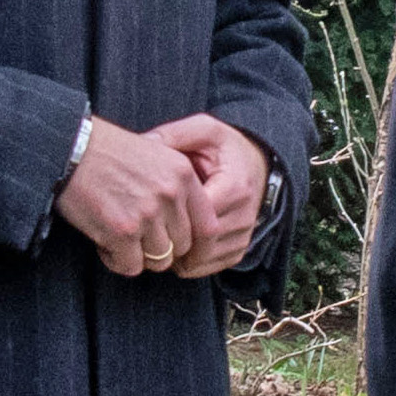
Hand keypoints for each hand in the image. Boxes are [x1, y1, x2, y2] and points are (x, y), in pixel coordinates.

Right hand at [54, 115, 216, 276]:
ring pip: (159, 259)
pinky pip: (130, 265)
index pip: (208, 226)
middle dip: (162, 249)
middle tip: (139, 241)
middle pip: (182, 246)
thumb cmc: (108, 152)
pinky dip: (116, 260)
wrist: (70, 149)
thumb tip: (187, 226)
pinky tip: (104, 244)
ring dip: (138, 255)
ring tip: (119, 239)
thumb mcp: (156, 155)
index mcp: (184, 174)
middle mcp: (171, 194)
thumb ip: (177, 186)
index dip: (196, 245)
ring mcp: (148, 214)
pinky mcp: (122, 231)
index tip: (182, 251)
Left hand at [148, 114, 269, 276]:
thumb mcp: (202, 130)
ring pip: (207, 257)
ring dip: (178, 256)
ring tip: (157, 240)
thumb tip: (141, 143)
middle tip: (145, 234)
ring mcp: (246, 232)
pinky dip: (192, 264)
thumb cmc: (223, 147)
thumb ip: (174, 135)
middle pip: (202, 242)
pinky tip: (175, 250)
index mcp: (236, 186)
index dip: (172, 222)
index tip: (148, 215)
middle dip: (171, 242)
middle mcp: (246, 213)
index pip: (201, 219)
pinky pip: (215, 265)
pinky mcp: (242, 245)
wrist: (255, 161)